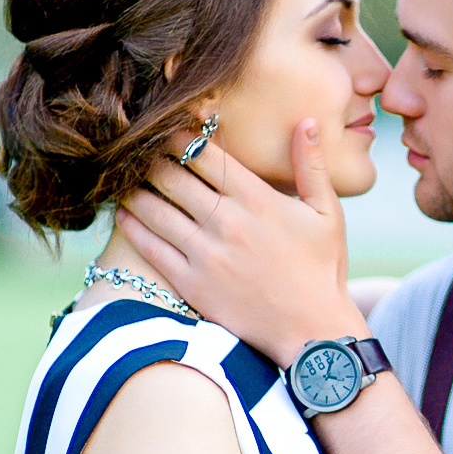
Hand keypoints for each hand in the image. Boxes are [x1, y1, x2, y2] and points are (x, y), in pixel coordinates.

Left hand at [119, 120, 369, 365]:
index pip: (205, 154)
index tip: (169, 126)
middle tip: (138, 148)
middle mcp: (226, 222)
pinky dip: (133, 227)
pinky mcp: (191, 284)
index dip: (181, 135)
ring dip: (135, 188)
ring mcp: (206, 254)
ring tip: (124, 176)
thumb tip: (307, 121)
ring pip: (155, 209)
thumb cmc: (322, 270)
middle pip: (173, 176)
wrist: (311, 331)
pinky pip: (151, 248)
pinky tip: (124, 214)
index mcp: (257, 199)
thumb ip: (312, 165)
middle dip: (151, 157)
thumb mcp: (328, 214)